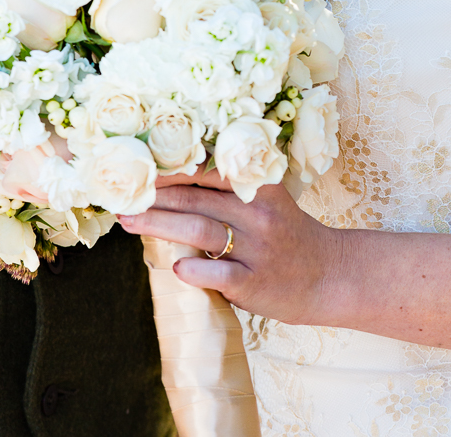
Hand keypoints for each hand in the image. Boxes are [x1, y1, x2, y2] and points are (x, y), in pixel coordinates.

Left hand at [119, 172, 346, 324]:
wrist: (330, 275)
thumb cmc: (288, 235)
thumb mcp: (267, 200)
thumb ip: (229, 190)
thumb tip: (173, 181)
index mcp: (260, 185)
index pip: (207, 170)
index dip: (170, 168)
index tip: (138, 167)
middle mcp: (258, 212)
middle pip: (195, 199)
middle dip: (153, 197)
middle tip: (121, 197)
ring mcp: (258, 248)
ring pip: (200, 230)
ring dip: (159, 225)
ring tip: (129, 223)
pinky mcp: (256, 282)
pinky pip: (220, 273)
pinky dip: (195, 269)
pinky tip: (175, 268)